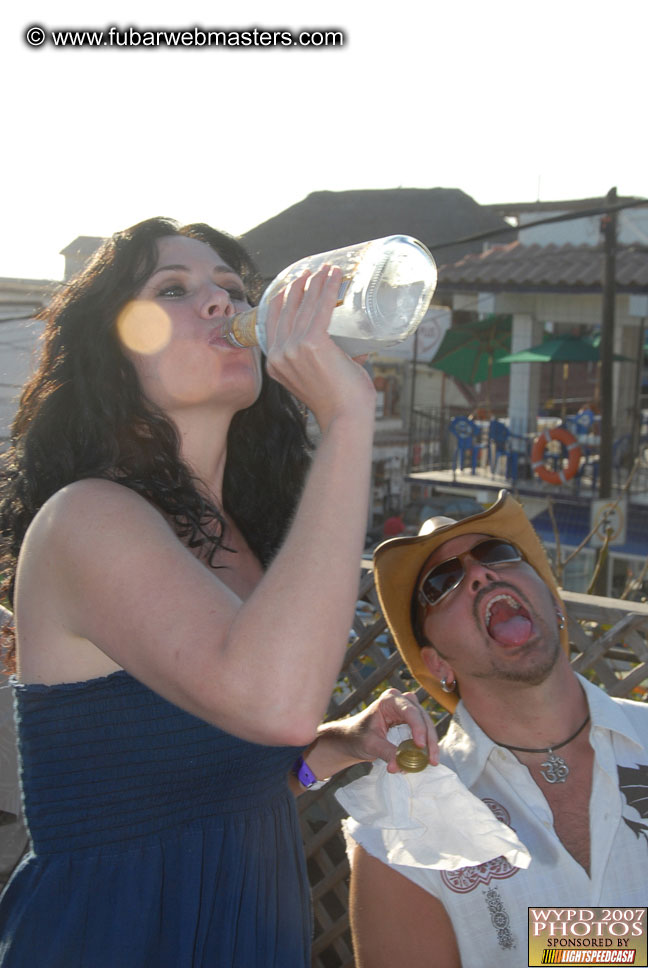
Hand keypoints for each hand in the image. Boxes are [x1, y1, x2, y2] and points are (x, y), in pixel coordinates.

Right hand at [263, 266, 374, 430]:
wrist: (345, 418)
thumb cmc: (338, 403)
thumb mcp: (318, 379)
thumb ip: (325, 362)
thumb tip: (352, 350)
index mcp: (275, 364)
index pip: (272, 323)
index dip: (281, 300)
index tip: (291, 284)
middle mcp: (279, 354)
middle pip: (287, 310)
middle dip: (299, 286)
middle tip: (310, 272)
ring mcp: (293, 348)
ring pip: (305, 306)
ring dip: (316, 282)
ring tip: (326, 268)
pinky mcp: (312, 343)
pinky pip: (321, 308)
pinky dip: (329, 288)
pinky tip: (335, 275)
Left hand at [306, 689, 438, 784]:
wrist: (352, 738)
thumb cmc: (358, 736)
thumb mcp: (371, 744)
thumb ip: (386, 753)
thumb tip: (400, 766)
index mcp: (389, 699)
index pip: (410, 712)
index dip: (418, 728)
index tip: (420, 746)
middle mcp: (401, 700)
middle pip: (422, 717)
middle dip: (429, 739)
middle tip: (431, 760)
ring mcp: (408, 709)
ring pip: (426, 724)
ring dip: (430, 743)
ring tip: (431, 762)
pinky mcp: (410, 721)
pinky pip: (423, 731)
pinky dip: (425, 745)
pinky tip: (427, 759)